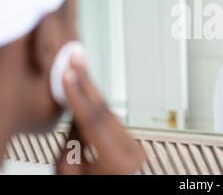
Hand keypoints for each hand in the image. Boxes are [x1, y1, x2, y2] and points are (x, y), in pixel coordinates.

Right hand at [56, 55, 144, 174]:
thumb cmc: (87, 189)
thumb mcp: (69, 170)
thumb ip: (73, 141)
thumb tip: (75, 114)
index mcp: (116, 162)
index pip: (94, 120)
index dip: (79, 93)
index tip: (69, 73)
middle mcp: (131, 153)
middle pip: (105, 111)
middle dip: (87, 83)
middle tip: (76, 59)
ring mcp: (135, 149)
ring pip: (110, 113)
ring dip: (91, 92)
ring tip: (78, 70)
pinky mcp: (134, 145)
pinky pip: (113, 121)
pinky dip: (98, 107)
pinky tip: (88, 92)